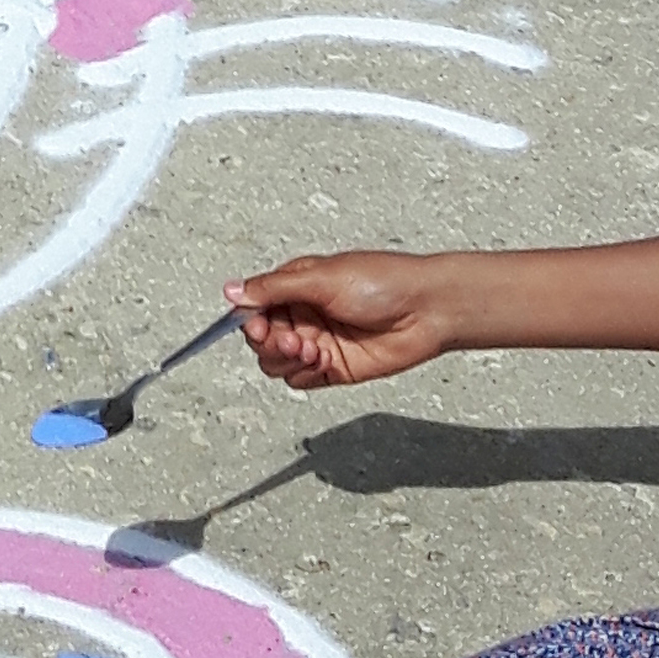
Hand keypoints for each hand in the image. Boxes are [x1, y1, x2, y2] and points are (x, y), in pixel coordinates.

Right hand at [224, 253, 455, 391]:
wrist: (426, 310)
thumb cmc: (382, 282)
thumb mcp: (321, 277)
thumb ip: (273, 288)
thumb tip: (232, 291)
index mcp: (296, 286)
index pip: (255, 308)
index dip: (249, 320)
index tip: (255, 325)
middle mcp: (304, 315)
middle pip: (262, 340)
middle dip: (269, 342)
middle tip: (291, 338)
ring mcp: (318, 343)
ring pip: (277, 363)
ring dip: (287, 358)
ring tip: (311, 348)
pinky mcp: (334, 369)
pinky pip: (301, 380)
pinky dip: (304, 373)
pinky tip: (323, 359)